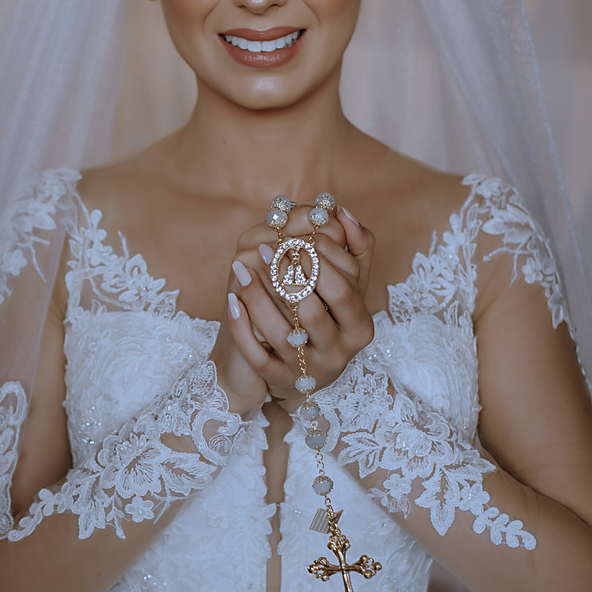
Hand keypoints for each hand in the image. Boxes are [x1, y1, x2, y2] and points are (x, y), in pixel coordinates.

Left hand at [214, 204, 374, 414]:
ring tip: (241, 268)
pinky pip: (257, 357)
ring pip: (282, 333)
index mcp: (359, 327)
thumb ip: (354, 250)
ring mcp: (307, 370)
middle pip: (314, 312)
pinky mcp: (279, 380)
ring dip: (258, 297)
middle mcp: (338, 353)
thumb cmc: (327, 316)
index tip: (297, 238)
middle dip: (290, 277)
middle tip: (268, 249)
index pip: (344, 289)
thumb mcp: (348, 288)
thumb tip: (340, 211)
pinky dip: (242, 328)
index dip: (321, 261)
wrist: (302, 369)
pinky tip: (232, 301)